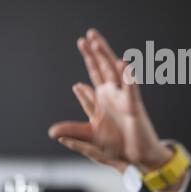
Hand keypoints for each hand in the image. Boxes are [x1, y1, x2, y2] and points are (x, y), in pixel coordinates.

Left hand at [49, 29, 172, 173]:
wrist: (137, 156)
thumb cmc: (119, 145)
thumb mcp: (91, 138)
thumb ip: (73, 132)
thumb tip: (53, 132)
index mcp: (104, 100)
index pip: (95, 74)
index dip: (89, 59)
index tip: (82, 43)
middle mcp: (114, 96)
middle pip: (104, 68)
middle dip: (95, 52)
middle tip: (88, 35)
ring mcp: (124, 100)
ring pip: (115, 74)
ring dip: (106, 57)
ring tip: (97, 43)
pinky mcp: (134, 108)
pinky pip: (131, 91)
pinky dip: (128, 78)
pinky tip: (123, 64)